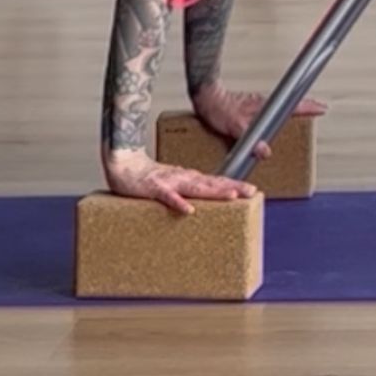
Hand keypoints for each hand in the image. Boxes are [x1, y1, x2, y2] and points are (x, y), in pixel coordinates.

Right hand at [104, 153, 257, 213]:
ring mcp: (169, 181)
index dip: (234, 184)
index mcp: (189, 178)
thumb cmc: (148, 178)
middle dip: (232, 186)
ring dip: (213, 191)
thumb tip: (205, 199)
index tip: (253, 190)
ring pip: (195, 187)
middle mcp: (183, 177)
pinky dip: (178, 203)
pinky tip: (189, 210)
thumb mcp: (173, 184)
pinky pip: (168, 197)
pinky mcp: (154, 188)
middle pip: (212, 182)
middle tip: (252, 191)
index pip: (216, 180)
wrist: (122, 165)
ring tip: (231, 195)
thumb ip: (188, 190)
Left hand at [192, 85, 325, 152]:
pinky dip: (277, 113)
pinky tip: (273, 121)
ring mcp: (257, 104)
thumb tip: (265, 151)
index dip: (308, 107)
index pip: (291, 106)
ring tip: (302, 115)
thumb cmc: (218, 109)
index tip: (322, 108)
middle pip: (289, 104)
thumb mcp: (234, 127)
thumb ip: (250, 140)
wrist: (206, 96)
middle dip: (305, 106)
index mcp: (263, 107)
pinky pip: (269, 110)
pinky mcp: (249, 106)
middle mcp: (262, 103)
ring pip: (279, 107)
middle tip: (318, 110)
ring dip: (292, 109)